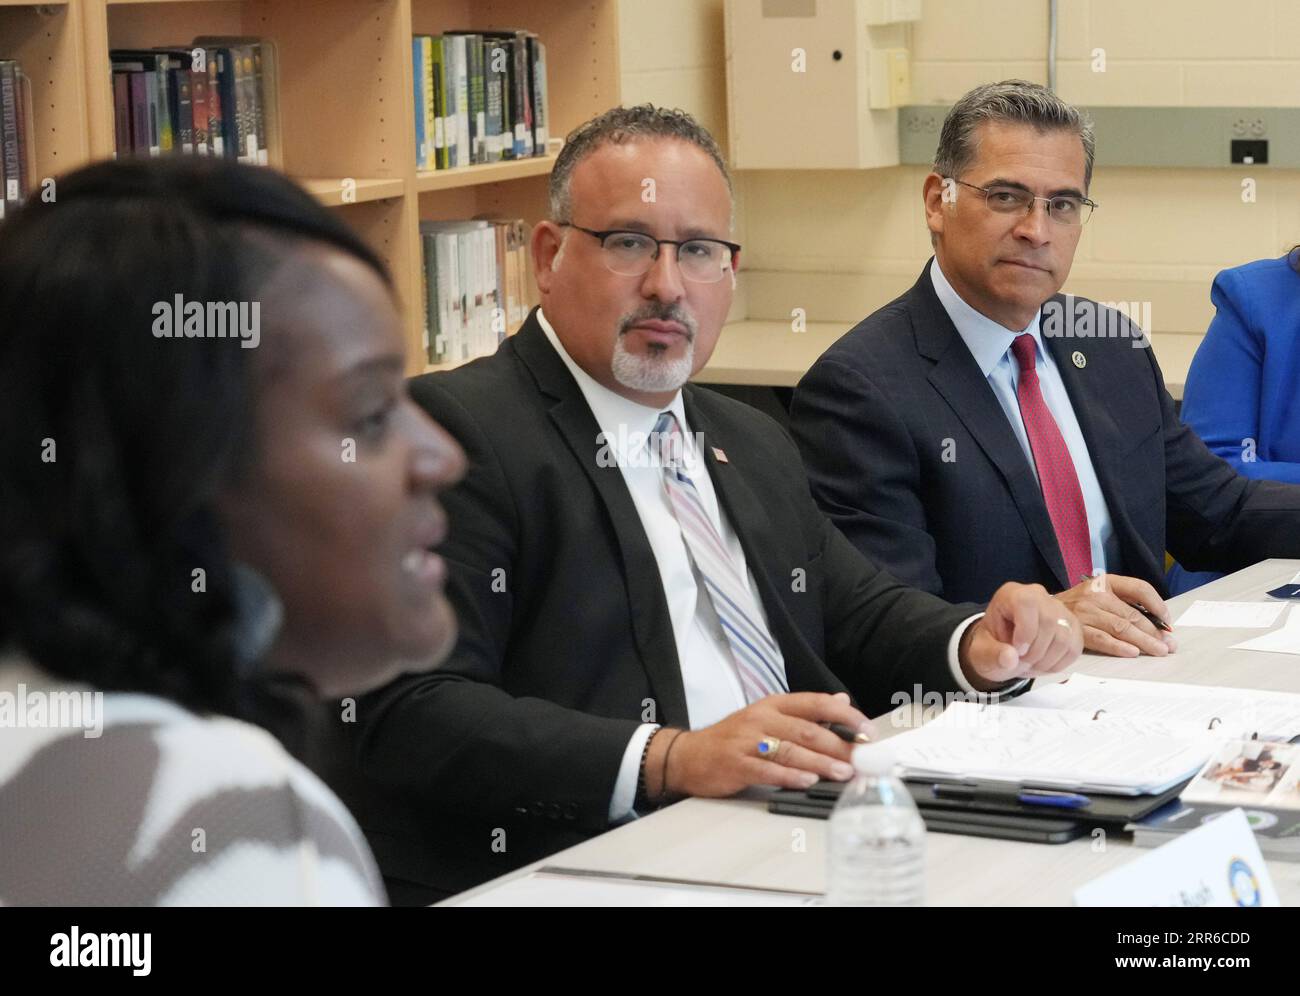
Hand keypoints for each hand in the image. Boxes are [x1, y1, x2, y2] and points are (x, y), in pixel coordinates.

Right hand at [649, 692, 875, 798]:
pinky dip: (789, 776)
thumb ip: (805, 712)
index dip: (844, 716)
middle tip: (861, 759)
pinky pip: (767, 770)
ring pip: (790, 750)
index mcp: (773, 705)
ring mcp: (747, 741)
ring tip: (843, 773)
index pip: (815, 703)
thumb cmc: (733, 739)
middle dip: (839, 745)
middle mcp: (761, 718)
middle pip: (807, 729)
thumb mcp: (767, 717)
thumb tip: (843, 703)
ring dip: (820, 762)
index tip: (867, 730)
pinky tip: (808, 782)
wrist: (688, 755)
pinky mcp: (736, 764)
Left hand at [960, 582, 1082, 688]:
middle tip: (1022, 663)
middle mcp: (1039, 596)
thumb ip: (992, 654)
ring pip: (1065, 638)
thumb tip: (1010, 658)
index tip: (1017, 651)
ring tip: (1030, 665)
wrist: (1004, 648)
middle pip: (1050, 622)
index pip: (1027, 604)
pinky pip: (1074, 649)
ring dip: (1047, 661)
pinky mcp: (1072, 626)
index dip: (1025, 632)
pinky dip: (1058, 664)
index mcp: (1012, 594)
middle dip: (1036, 652)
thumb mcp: (981, 651)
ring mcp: (1059, 610)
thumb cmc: (992, 645)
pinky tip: (1043, 665)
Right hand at [1055, 573, 1176, 657]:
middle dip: (1154, 632)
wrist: (1042, 612)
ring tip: (1159, 651)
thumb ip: (1123, 604)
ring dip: (1144, 642)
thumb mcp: (1099, 594)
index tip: (1167, 621)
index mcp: (1105, 582)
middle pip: (1132, 614)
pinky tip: (1133, 653)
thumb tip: (1157, 627)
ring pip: (1121, 628)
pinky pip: (1103, 640)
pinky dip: (1119, 647)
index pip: (1139, 589)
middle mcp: (1095, 594)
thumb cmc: (1077, 606)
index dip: (1158, 605)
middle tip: (1168, 645)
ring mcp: (1085, 612)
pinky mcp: (1077, 629)